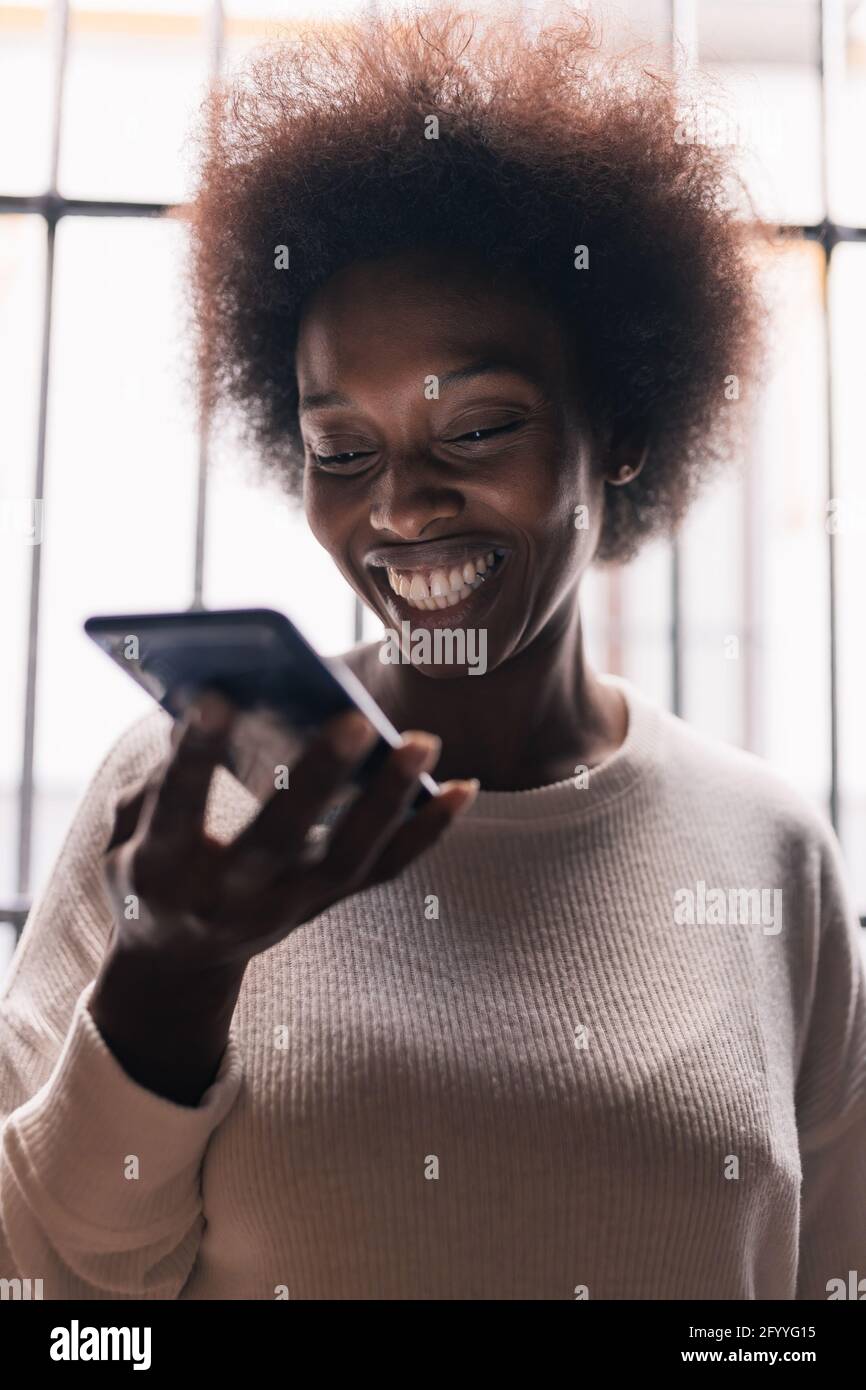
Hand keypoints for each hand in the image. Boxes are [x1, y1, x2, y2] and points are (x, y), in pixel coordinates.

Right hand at [102, 691, 477, 970]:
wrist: (179, 958)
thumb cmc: (150, 866)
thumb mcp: (126, 832)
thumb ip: (156, 780)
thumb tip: (211, 706)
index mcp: (162, 874)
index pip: (177, 812)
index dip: (193, 759)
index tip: (213, 696)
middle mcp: (228, 899)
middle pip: (278, 841)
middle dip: (318, 781)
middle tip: (357, 719)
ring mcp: (286, 907)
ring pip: (347, 860)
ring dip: (389, 801)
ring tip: (422, 742)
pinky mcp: (326, 904)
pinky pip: (386, 871)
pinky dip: (428, 831)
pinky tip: (464, 787)